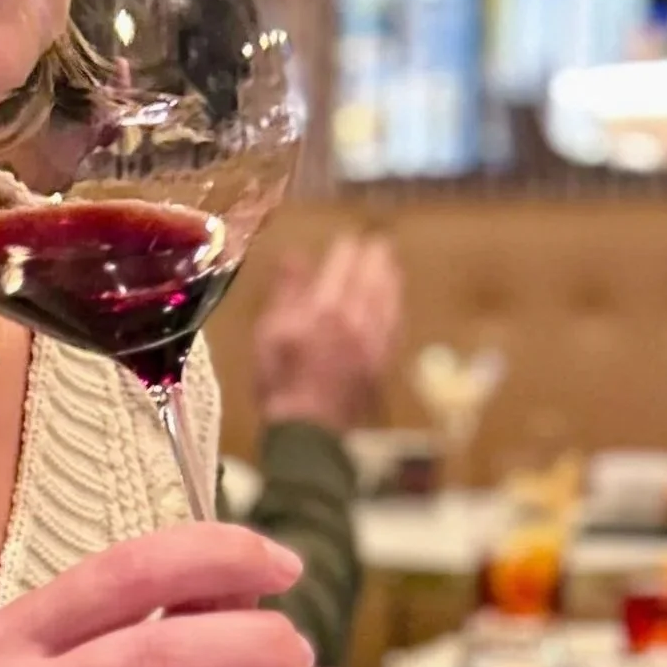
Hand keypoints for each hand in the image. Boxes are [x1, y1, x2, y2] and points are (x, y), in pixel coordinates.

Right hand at [251, 234, 401, 435]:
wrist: (308, 428)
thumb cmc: (280, 380)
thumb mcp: (270, 332)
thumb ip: (287, 293)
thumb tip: (296, 256)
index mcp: (326, 308)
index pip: (342, 268)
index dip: (346, 251)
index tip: (348, 238)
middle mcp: (357, 319)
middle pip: (371, 280)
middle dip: (375, 258)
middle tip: (378, 242)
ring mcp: (374, 342)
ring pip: (388, 301)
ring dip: (390, 279)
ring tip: (391, 265)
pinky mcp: (383, 362)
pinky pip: (395, 326)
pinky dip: (395, 308)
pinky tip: (395, 304)